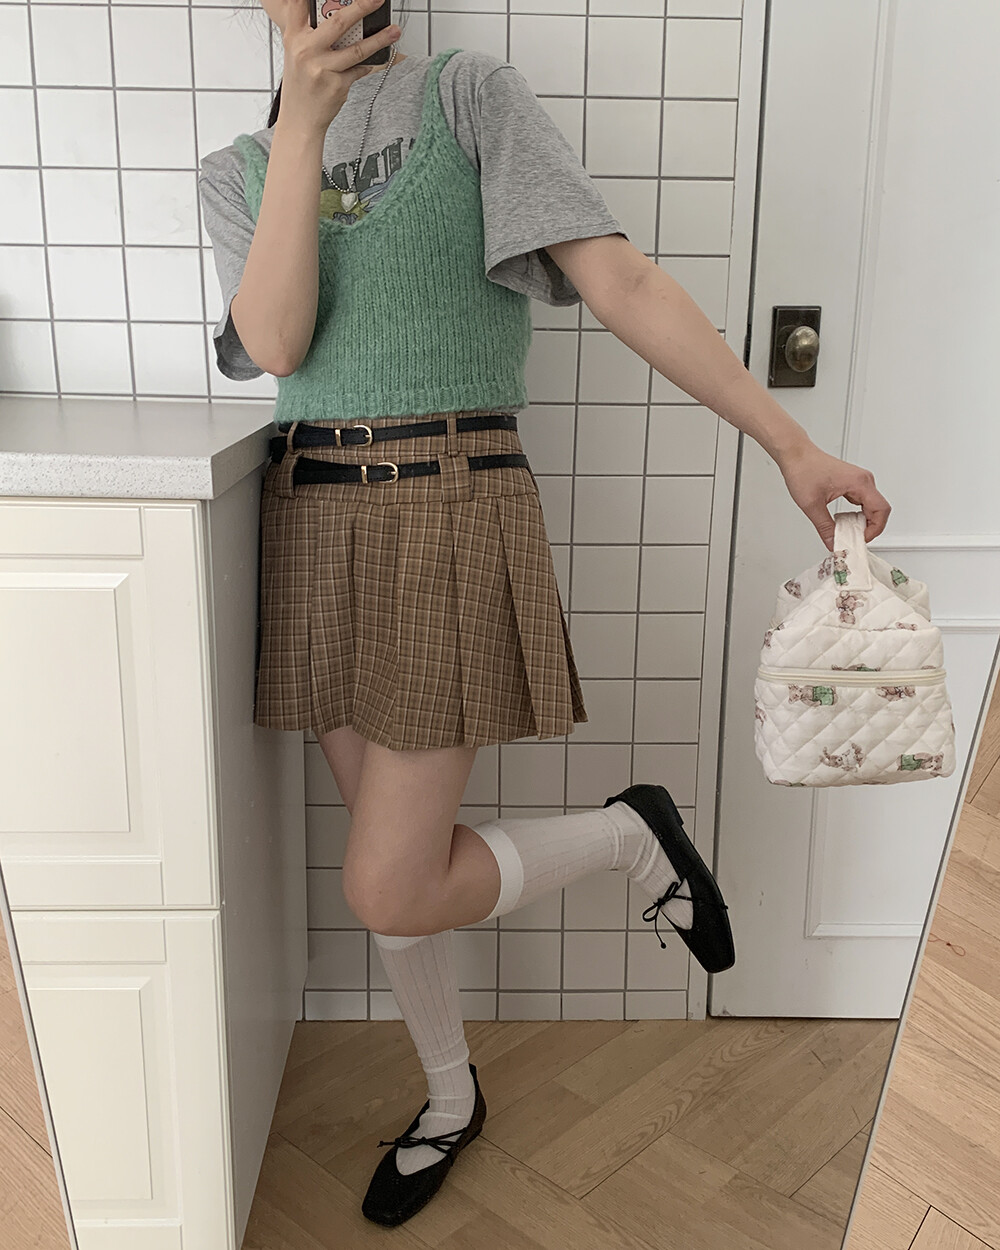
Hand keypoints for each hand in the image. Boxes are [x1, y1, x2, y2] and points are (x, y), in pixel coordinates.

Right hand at [264, 0, 399, 134]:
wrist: (299, 120)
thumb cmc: (300, 85)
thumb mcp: (295, 54)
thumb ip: (309, 34)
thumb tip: (337, 17)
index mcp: (294, 38)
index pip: (300, 6)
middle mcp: (306, 51)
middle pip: (338, 22)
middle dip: (361, 7)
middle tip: (377, 0)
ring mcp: (322, 68)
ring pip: (357, 49)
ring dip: (379, 39)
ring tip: (394, 31)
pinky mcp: (337, 85)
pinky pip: (359, 70)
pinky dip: (368, 65)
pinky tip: (375, 61)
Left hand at [777, 442, 890, 549]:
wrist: (796, 454)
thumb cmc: (803, 469)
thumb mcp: (812, 505)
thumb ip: (824, 527)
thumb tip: (833, 543)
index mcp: (859, 482)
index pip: (881, 510)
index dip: (874, 530)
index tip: (860, 540)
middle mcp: (863, 480)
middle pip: (879, 510)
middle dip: (868, 528)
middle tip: (852, 539)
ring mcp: (859, 481)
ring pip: (871, 507)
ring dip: (862, 522)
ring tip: (845, 531)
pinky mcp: (852, 483)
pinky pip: (862, 502)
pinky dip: (856, 515)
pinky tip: (844, 522)